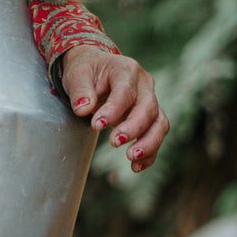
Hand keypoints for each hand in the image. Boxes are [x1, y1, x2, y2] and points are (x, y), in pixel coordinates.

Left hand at [58, 45, 167, 172]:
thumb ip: (80, 91)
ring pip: (160, 123)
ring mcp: (150, 101)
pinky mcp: (150, 117)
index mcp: (126, 70)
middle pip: (148, 108)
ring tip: (131, 159)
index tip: (96, 125)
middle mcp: (144, 85)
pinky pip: (156, 135)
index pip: (125, 92)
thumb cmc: (86, 71)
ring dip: (149, 143)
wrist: (95, 68)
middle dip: (134, 128)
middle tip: (115, 142)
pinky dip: (150, 153)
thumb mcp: (77, 75)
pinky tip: (136, 167)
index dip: (113, 110)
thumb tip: (83, 109)